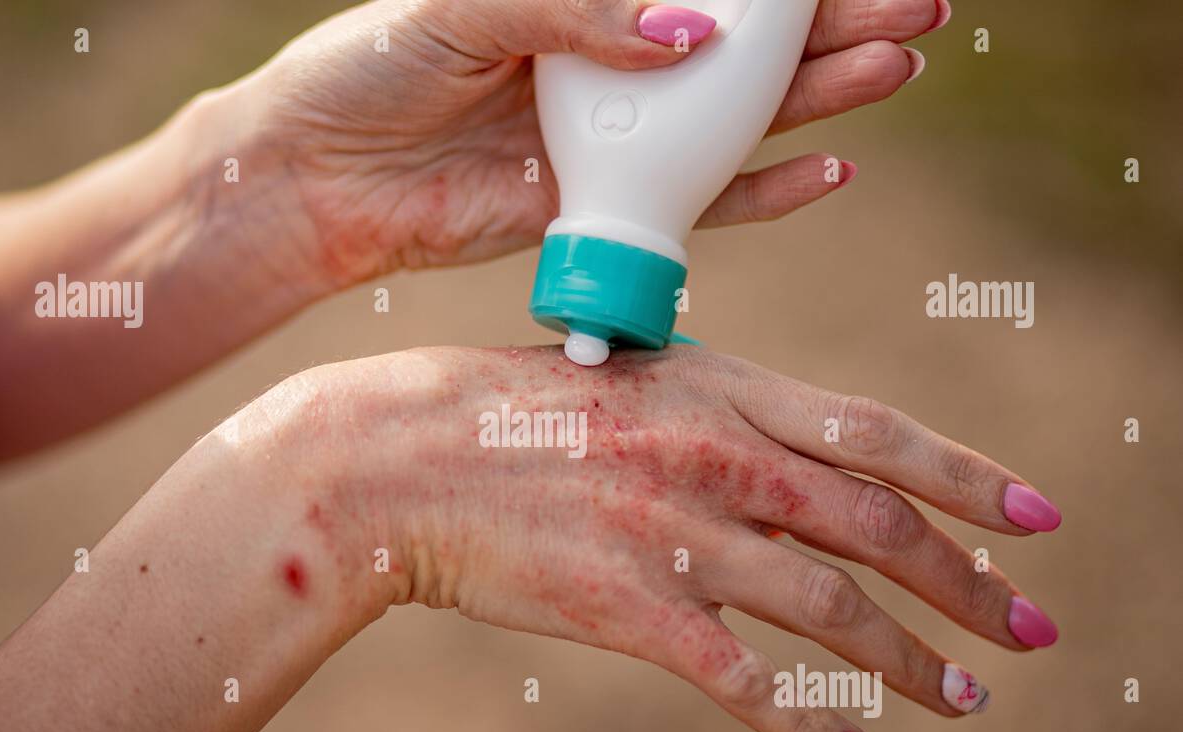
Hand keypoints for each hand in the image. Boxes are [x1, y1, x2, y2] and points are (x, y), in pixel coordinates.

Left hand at [236, 0, 948, 288]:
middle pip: (743, 49)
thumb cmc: (371, 69)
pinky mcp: (601, 209)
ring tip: (893, 66)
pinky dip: (765, 192)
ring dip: (820, 97)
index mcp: (584, 2)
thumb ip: (579, 9)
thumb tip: (694, 35)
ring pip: (739, 122)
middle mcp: (611, 66)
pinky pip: (700, 205)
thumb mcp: (469, 6)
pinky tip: (830, 169)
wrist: (318, 179)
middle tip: (915, 6)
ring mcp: (613, 140)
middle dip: (830, 24)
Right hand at [322, 345, 1057, 731]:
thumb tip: (811, 469)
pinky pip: (749, 683)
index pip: (879, 436)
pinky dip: (814, 728)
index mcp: (725, 391)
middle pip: (879, 529)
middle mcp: (718, 459)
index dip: (970, 479)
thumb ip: (729, 419)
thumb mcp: (639, 383)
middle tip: (1030, 631)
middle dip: (970, 586)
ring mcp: (678, 535)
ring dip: (913, 664)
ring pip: (832, 612)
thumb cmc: (518, 412)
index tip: (1038, 519)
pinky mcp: (633, 610)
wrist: (409, 458)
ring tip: (963, 701)